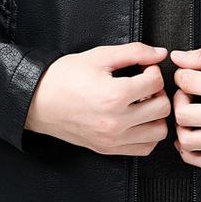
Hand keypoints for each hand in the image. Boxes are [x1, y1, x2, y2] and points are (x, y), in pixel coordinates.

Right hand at [25, 42, 170, 154]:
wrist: (38, 100)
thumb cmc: (65, 76)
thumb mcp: (100, 56)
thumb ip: (134, 52)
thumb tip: (161, 53)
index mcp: (114, 96)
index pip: (156, 82)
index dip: (153, 70)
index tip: (143, 68)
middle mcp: (116, 122)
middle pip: (163, 108)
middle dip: (158, 92)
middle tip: (145, 85)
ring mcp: (112, 139)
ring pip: (158, 132)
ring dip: (156, 115)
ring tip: (143, 103)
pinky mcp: (108, 149)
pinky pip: (144, 148)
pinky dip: (147, 134)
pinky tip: (137, 120)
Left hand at [171, 42, 200, 168]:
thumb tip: (177, 57)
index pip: (186, 83)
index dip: (181, 74)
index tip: (187, 73)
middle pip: (183, 114)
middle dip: (177, 100)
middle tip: (186, 92)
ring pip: (190, 142)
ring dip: (181, 126)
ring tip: (190, 113)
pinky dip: (190, 153)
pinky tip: (190, 137)